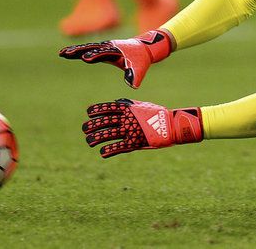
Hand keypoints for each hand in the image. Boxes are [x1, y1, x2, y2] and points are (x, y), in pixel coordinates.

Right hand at [59, 29, 171, 88]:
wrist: (144, 47)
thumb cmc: (142, 59)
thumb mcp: (140, 68)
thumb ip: (134, 76)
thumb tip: (133, 86)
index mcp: (117, 51)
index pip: (104, 53)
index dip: (95, 55)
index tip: (86, 58)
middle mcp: (109, 46)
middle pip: (92, 48)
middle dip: (80, 51)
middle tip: (67, 53)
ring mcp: (105, 46)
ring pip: (88, 47)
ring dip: (75, 50)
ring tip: (62, 53)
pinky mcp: (102, 48)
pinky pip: (88, 48)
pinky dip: (78, 50)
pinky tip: (67, 53)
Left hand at [82, 99, 201, 157]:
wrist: (170, 125)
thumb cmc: (157, 114)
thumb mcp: (142, 105)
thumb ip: (128, 104)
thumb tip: (116, 102)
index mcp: (128, 108)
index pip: (109, 107)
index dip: (97, 109)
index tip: (88, 112)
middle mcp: (127, 118)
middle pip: (105, 121)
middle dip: (93, 125)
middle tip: (85, 129)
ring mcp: (130, 130)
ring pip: (108, 134)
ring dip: (97, 138)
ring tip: (89, 141)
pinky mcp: (134, 142)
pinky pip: (118, 147)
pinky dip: (109, 150)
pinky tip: (102, 152)